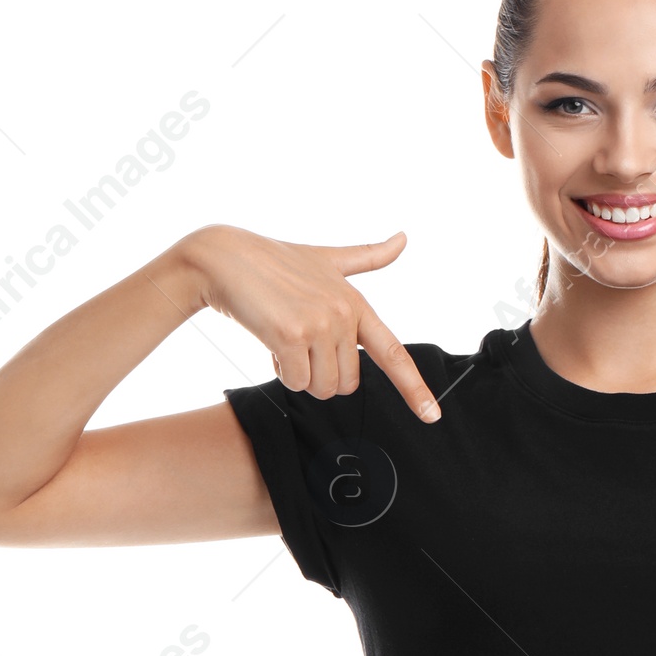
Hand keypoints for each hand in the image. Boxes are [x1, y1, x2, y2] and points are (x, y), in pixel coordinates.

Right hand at [179, 224, 439, 418]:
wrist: (223, 257)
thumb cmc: (273, 260)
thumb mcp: (327, 258)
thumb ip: (367, 257)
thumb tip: (403, 239)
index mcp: (357, 304)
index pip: (394, 354)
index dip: (415, 389)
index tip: (432, 416)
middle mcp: (344, 314)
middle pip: (346, 384)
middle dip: (320, 376)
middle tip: (299, 347)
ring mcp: (319, 324)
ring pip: (321, 388)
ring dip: (299, 375)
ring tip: (283, 340)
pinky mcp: (291, 335)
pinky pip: (295, 382)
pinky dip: (280, 371)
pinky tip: (269, 341)